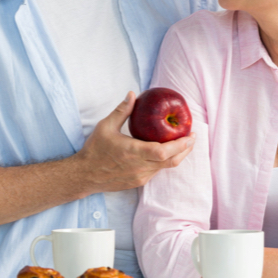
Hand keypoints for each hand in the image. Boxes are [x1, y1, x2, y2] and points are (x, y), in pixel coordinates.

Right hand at [75, 91, 195, 193]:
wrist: (85, 175)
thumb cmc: (95, 149)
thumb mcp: (105, 126)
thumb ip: (122, 111)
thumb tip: (132, 94)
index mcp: (133, 152)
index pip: (164, 151)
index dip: (180, 145)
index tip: (190, 135)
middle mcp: (140, 167)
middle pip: (171, 161)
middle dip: (185, 149)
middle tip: (192, 138)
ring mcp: (140, 177)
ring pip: (165, 167)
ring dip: (176, 156)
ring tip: (183, 143)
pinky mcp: (138, 182)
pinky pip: (157, 171)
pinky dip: (164, 161)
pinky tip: (165, 152)